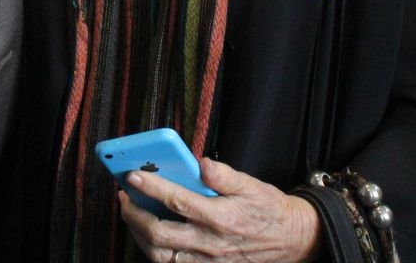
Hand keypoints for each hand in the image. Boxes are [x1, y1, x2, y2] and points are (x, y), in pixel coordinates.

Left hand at [118, 156, 320, 262]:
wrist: (291, 240)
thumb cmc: (268, 209)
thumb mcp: (252, 185)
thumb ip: (224, 175)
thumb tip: (202, 163)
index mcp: (221, 218)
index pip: (178, 202)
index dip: (151, 188)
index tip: (132, 175)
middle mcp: (210, 243)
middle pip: (160, 234)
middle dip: (134, 214)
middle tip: (123, 196)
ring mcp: (208, 261)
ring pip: (161, 255)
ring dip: (139, 235)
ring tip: (131, 214)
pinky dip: (154, 251)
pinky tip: (148, 234)